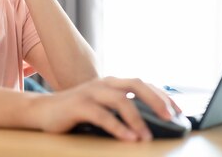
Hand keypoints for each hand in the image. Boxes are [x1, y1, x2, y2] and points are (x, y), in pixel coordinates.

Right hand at [30, 77, 180, 141]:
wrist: (42, 110)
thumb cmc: (76, 110)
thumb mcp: (102, 106)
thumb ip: (121, 108)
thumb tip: (150, 121)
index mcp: (112, 82)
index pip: (143, 84)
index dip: (162, 95)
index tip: (178, 110)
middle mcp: (104, 83)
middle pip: (136, 85)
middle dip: (156, 100)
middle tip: (170, 117)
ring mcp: (90, 92)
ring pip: (120, 100)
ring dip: (137, 119)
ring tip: (147, 136)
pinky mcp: (78, 105)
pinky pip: (102, 115)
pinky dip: (117, 128)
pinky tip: (128, 138)